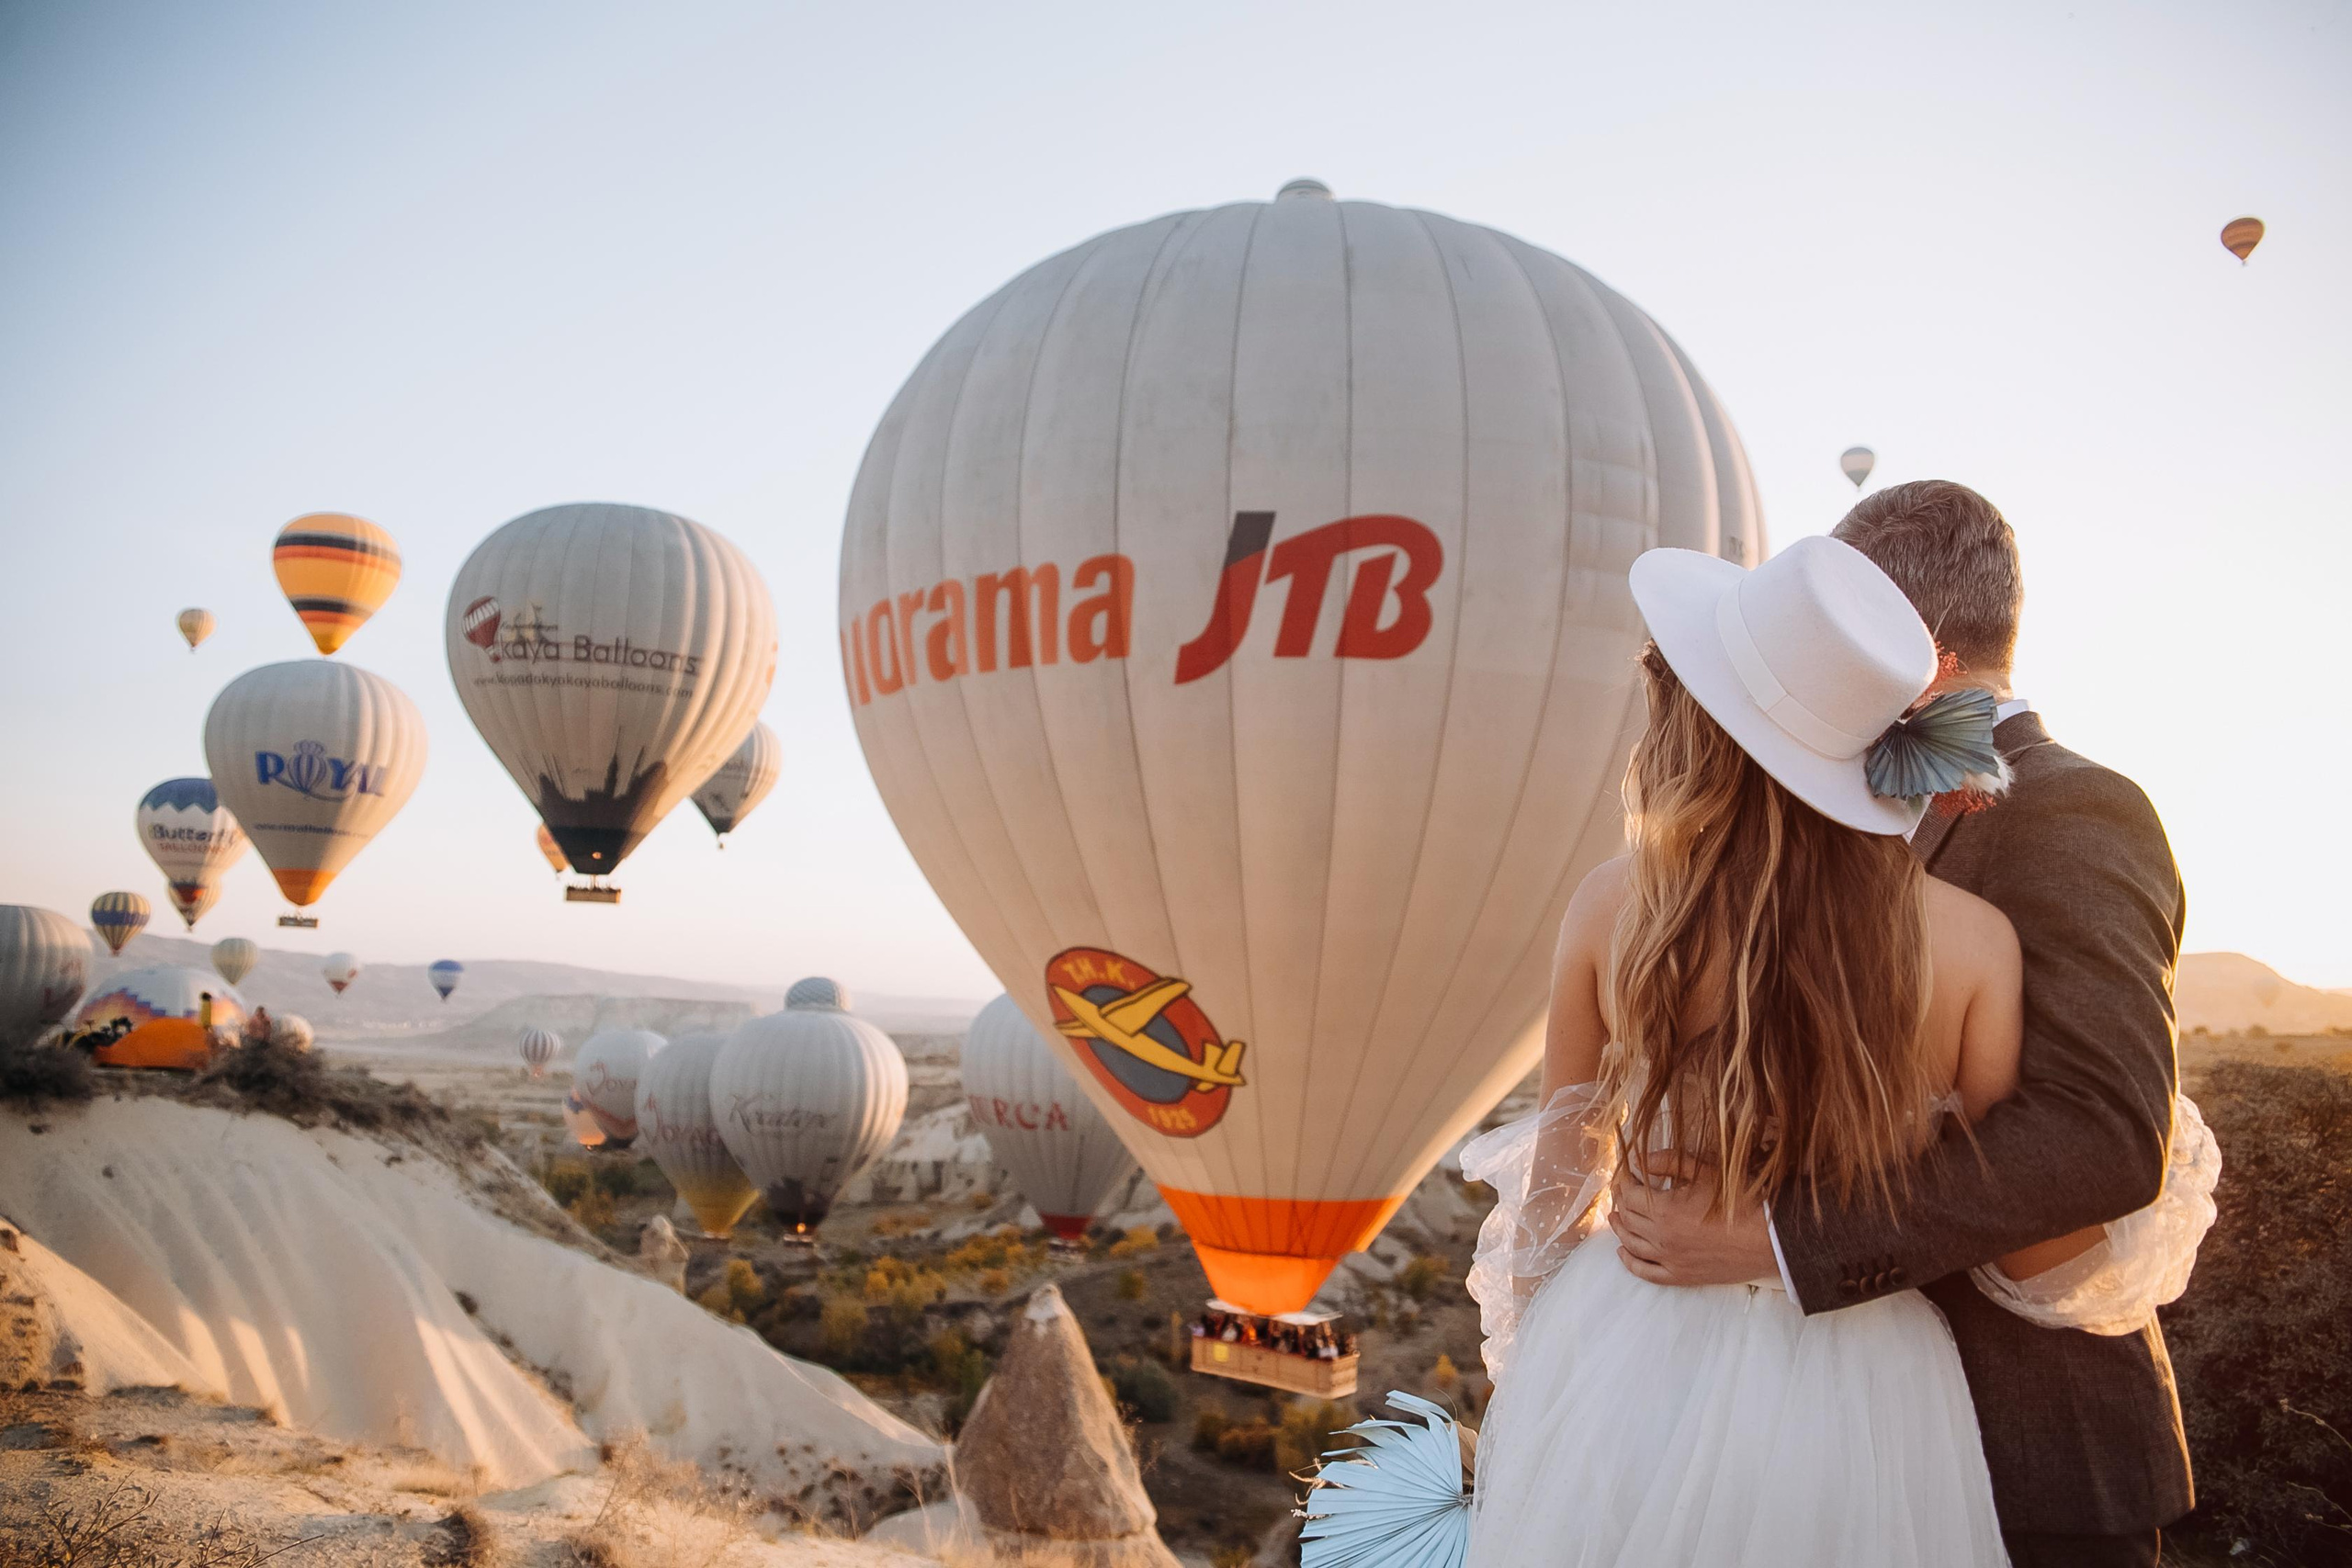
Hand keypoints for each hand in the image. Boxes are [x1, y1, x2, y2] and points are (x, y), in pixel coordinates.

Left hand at [1610, 1152, 1778, 1287]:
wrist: (1770, 1239)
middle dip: (1621, 1201)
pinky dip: (1630, 1262)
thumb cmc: (1741, 1202)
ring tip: (1616, 1216)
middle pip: (1627, 1218)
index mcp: (1665, 1210)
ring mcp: (1670, 1260)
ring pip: (1631, 1244)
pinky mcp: (1682, 1276)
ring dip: (1620, 1228)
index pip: (1629, 1194)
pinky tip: (1623, 1252)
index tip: (1626, 1173)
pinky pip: (1646, 1273)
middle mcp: (1661, 1237)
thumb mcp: (1705, 1173)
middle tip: (1623, 1191)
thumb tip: (1644, 1160)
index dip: (1624, 1182)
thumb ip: (1670, 1162)